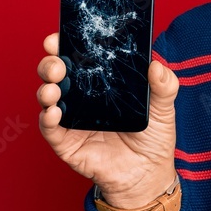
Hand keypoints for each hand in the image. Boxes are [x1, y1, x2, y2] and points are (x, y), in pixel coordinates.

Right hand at [36, 32, 178, 207]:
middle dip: (51, 63)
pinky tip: (55, 112)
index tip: (61, 35)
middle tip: (56, 60)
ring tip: (53, 86)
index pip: (80, 57)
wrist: (148, 175)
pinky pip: (51, 129)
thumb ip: (164, 86)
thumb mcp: (164, 108)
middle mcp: (81, 97)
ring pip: (48, 97)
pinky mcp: (67, 143)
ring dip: (46, 88)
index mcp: (101, 83)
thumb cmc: (153, 138)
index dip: (67, 44)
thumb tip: (156, 64)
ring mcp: (71, 119)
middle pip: (57, 73)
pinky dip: (48, 118)